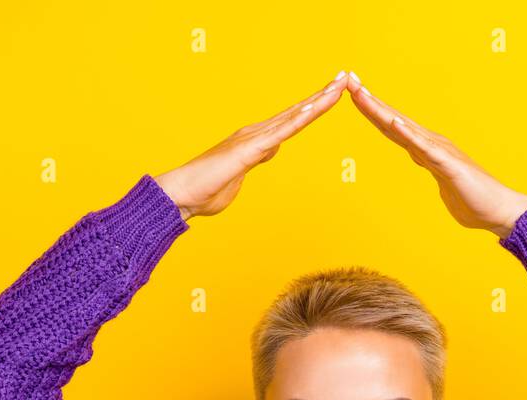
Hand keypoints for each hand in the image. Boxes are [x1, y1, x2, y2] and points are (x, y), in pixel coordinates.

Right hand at [154, 71, 349, 220]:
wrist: (182, 194)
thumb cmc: (206, 191)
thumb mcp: (240, 174)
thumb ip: (256, 160)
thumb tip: (270, 149)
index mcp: (256, 141)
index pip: (292, 121)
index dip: (314, 107)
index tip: (333, 95)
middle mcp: (257, 133)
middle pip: (297, 112)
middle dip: (322, 96)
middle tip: (344, 78)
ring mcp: (254, 139)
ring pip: (293, 118)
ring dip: (317, 102)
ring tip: (338, 87)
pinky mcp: (250, 150)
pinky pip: (280, 134)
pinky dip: (297, 121)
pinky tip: (312, 109)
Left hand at [345, 74, 526, 238]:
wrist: (499, 211)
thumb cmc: (473, 200)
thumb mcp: (443, 182)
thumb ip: (431, 168)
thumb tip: (422, 161)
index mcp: (427, 149)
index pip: (393, 127)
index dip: (373, 110)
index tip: (354, 93)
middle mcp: (431, 144)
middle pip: (393, 120)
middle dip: (370, 101)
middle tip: (350, 80)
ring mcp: (439, 152)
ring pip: (404, 129)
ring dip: (382, 111)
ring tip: (362, 95)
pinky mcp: (448, 165)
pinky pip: (425, 148)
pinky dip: (409, 134)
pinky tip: (394, 122)